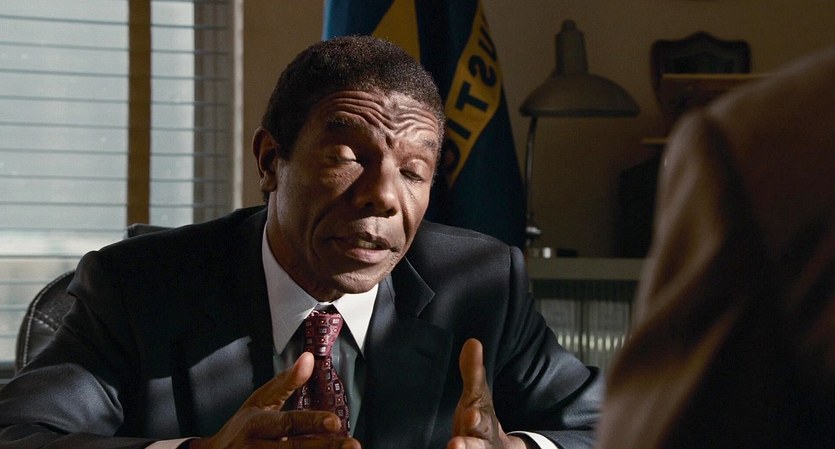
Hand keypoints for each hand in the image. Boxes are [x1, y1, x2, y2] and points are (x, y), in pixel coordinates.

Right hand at [189, 352, 360, 448]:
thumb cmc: (242, 427)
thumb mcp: (259, 400)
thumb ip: (286, 382)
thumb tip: (308, 358)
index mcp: (257, 425)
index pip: (288, 423)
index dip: (312, 423)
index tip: (335, 422)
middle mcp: (258, 448)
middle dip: (325, 448)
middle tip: (352, 445)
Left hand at [447, 339, 528, 448]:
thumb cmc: (480, 423)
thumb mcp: (478, 399)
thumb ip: (473, 374)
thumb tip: (472, 341)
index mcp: (484, 426)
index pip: (482, 422)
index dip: (476, 419)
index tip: (470, 414)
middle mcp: (482, 446)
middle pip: (478, 448)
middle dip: (468, 447)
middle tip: (455, 444)